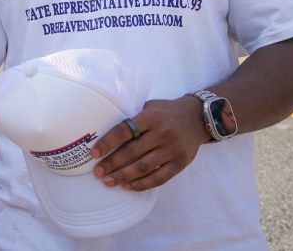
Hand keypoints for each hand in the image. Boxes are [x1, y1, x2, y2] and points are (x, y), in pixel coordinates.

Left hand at [89, 96, 206, 191]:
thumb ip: (132, 117)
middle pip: (132, 152)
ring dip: (123, 176)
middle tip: (98, 172)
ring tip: (108, 181)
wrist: (198, 118)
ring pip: (144, 167)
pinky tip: (128, 186)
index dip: (107, 143)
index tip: (94, 153)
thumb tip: (105, 130)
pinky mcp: (180, 163)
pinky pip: (159, 178)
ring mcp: (172, 150)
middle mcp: (162, 133)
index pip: (124, 131)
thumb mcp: (149, 107)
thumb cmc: (166, 112)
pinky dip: (142, 184)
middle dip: (112, 164)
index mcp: (150, 117)